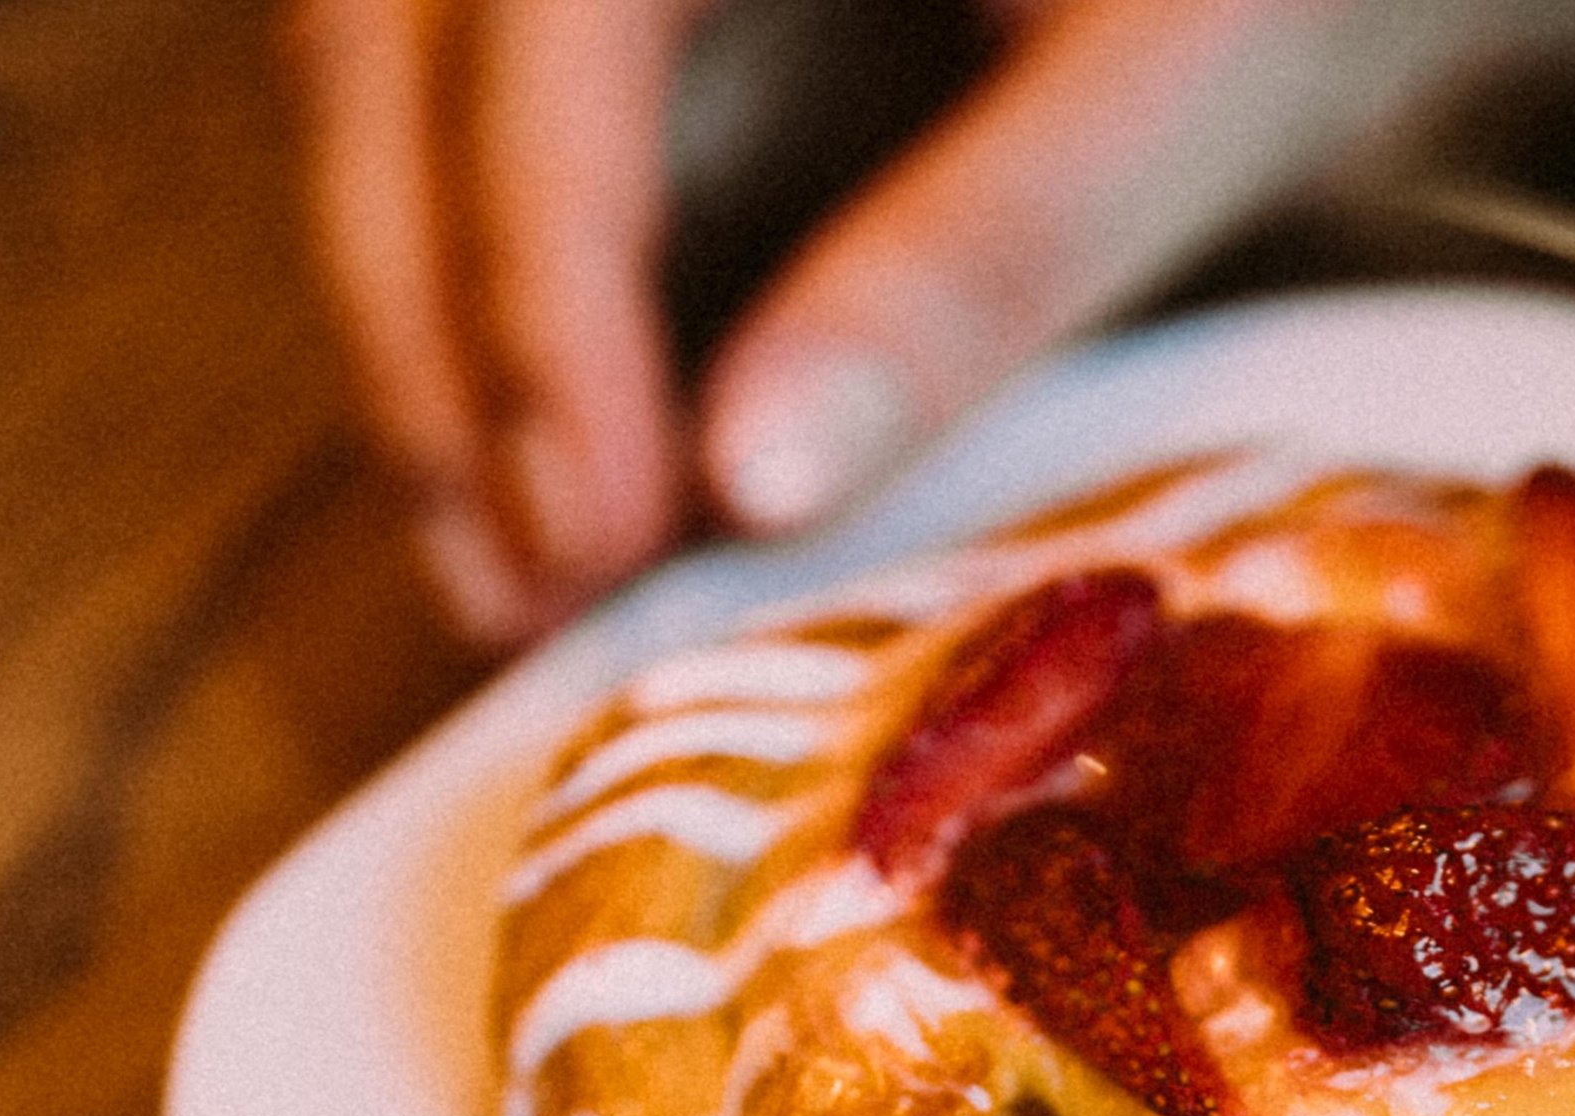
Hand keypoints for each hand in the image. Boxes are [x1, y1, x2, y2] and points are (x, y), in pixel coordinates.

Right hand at [281, 0, 1518, 644]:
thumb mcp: (1181, 88)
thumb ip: (979, 257)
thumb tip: (750, 489)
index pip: (540, 29)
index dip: (536, 303)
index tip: (590, 539)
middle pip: (394, 55)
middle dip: (440, 342)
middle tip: (520, 600)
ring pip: (393, 72)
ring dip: (432, 320)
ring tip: (520, 569)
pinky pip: (474, 88)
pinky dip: (492, 273)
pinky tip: (568, 460)